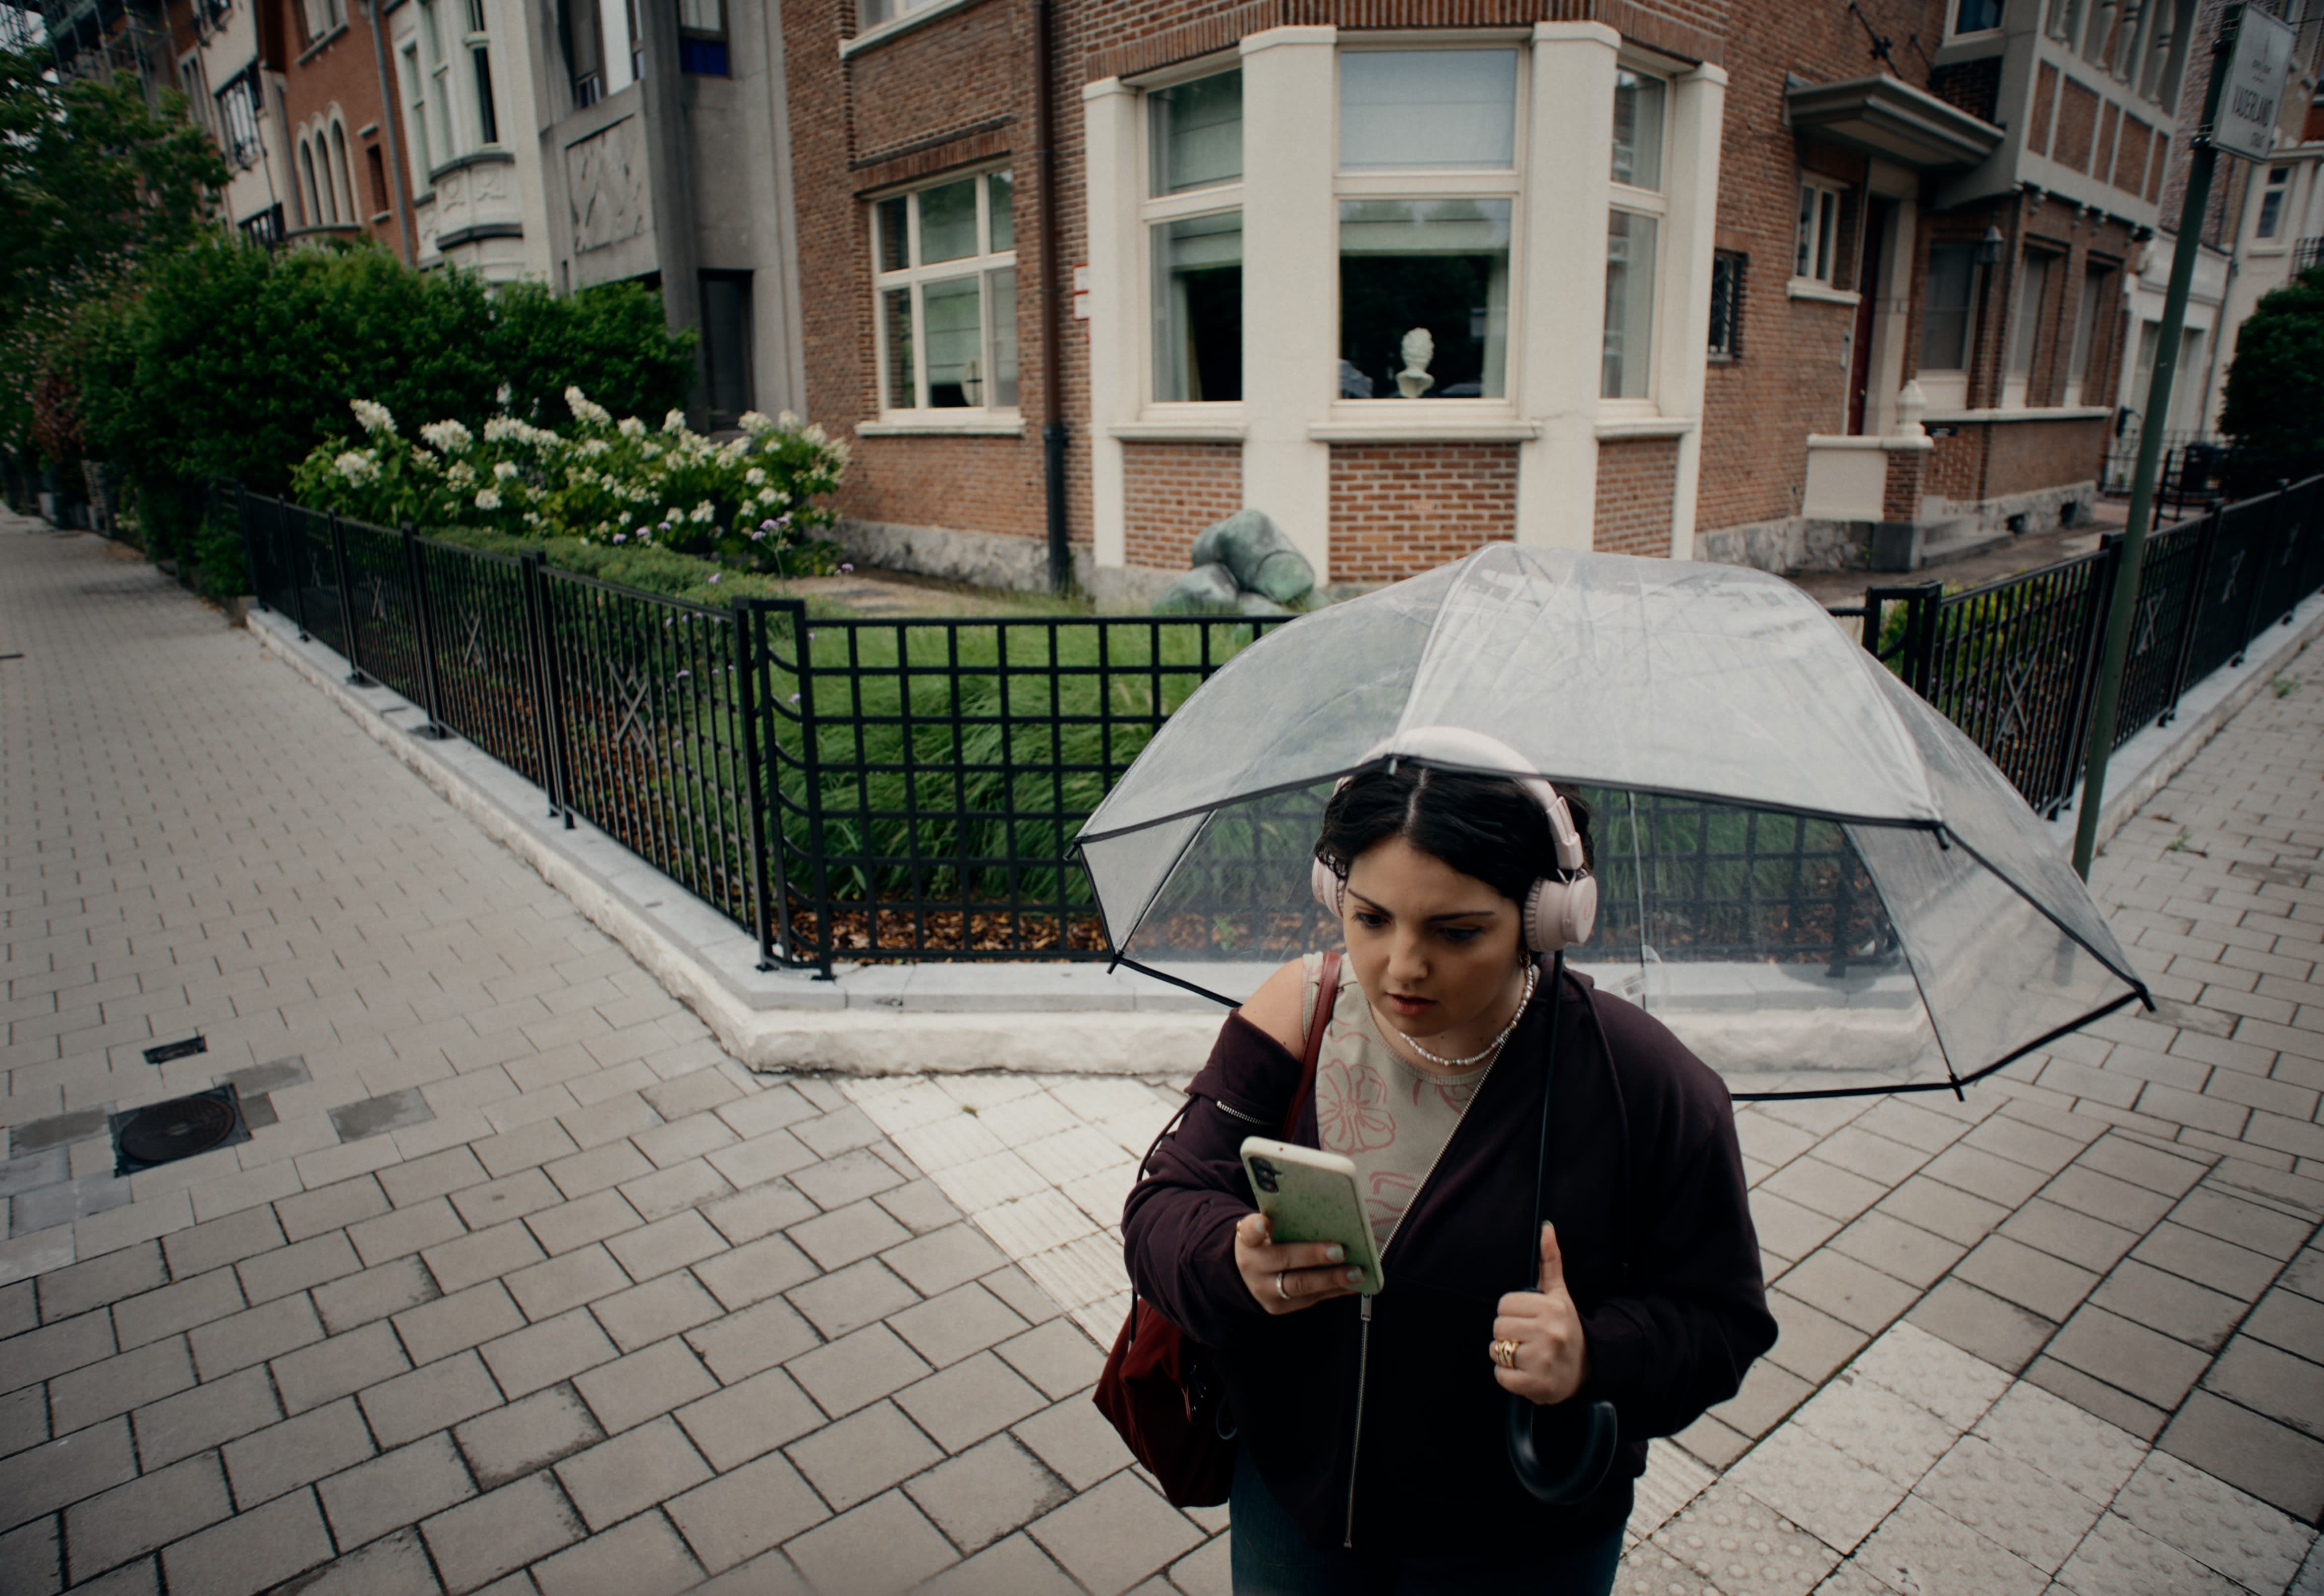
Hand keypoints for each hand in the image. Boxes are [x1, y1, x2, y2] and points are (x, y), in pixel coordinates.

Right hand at [1234, 1212, 1364, 1315]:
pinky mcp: (1279, 1307)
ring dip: (1332, 1279)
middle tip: (1340, 1251)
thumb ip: (1283, 1221)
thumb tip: (1326, 1212)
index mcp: (1247, 1240)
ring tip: (1356, 1272)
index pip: (1249, 1231)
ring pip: (1301, 1285)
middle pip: (1284, 1260)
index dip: (1256, 1227)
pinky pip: (1311, 1299)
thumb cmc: (1266, 1244)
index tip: (1264, 1222)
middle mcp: (1253, 1266)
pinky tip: (1355, 1284)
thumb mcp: (1265, 1229)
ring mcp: (1265, 1290)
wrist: (1246, 1276)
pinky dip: (1335, 1291)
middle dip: (1313, 1256)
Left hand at [1490, 1223, 1588, 1404]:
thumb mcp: (1559, 1294)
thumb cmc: (1565, 1328)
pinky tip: (1526, 1372)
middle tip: (1528, 1338)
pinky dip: (1508, 1377)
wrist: (1585, 1369)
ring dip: (1506, 1355)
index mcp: (1552, 1308)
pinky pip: (1501, 1376)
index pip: (1504, 1304)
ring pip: (1496, 1350)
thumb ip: (1550, 1261)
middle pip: (1498, 1327)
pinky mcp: (1535, 1385)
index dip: (1512, 1312)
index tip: (1528, 1319)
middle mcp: (1549, 1333)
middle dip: (1508, 1333)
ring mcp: (1542, 1360)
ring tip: (1527, 1354)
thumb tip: (1546, 1227)